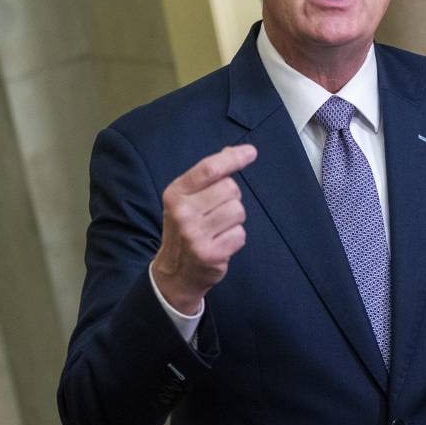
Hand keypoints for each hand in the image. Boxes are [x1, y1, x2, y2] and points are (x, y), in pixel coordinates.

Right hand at [151, 145, 256, 313]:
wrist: (175, 272)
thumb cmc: (186, 228)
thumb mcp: (187, 199)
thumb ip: (208, 176)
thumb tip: (234, 151)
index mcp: (176, 193)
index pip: (209, 169)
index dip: (233, 158)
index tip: (250, 153)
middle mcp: (182, 212)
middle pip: (230, 189)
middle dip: (231, 198)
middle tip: (217, 213)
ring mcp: (195, 234)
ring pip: (238, 211)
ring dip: (235, 220)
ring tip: (218, 229)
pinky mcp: (210, 254)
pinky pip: (240, 234)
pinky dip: (235, 238)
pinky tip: (221, 243)